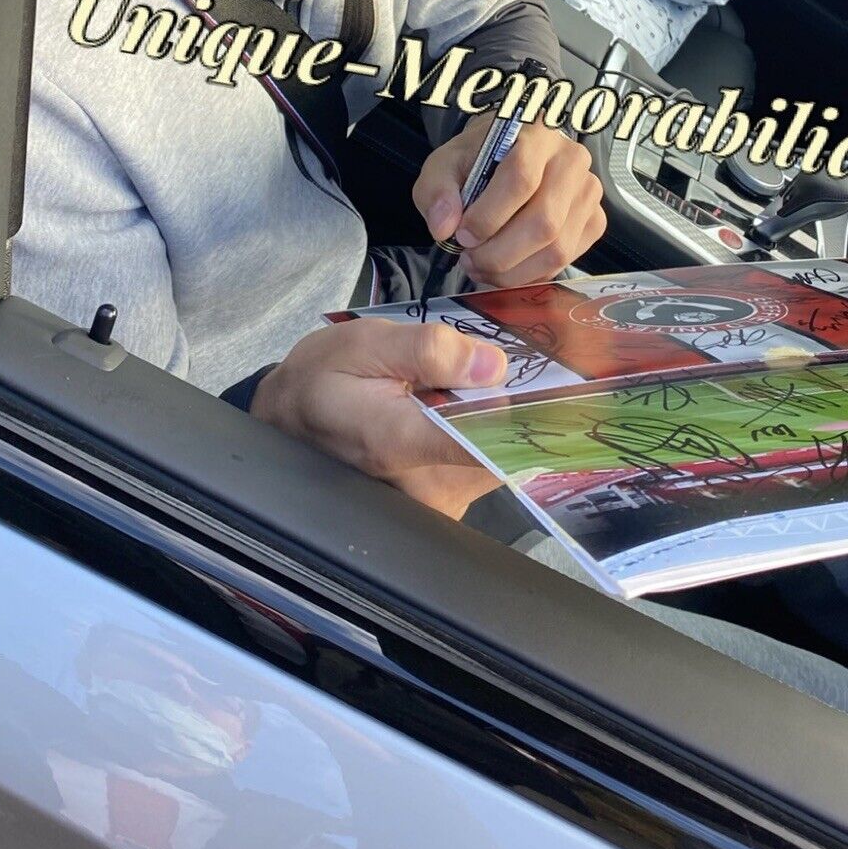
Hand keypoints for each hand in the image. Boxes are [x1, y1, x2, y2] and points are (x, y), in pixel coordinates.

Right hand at [250, 317, 507, 517]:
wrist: (290, 425)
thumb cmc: (322, 382)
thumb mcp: (363, 345)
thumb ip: (426, 351)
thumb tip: (493, 365)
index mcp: (400, 441)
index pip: (488, 440)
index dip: (531, 409)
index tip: (557, 379)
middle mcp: (426, 486)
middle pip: (505, 443)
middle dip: (515, 399)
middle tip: (514, 356)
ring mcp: (439, 501)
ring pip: (501, 452)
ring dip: (501, 414)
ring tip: (479, 379)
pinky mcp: (447, 503)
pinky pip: (487, 462)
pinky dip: (487, 431)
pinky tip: (465, 403)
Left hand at [413, 114, 605, 288]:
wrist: (509, 155)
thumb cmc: (480, 159)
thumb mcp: (445, 164)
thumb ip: (438, 191)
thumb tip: (444, 227)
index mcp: (536, 134)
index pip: (521, 179)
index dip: (489, 216)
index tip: (462, 235)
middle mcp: (571, 160)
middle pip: (544, 222)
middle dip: (499, 254)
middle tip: (469, 260)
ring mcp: (588, 192)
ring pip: (557, 248)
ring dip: (513, 270)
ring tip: (483, 267)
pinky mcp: (594, 220)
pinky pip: (566, 260)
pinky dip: (531, 274)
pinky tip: (508, 268)